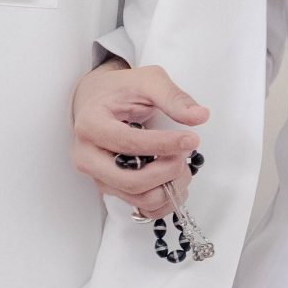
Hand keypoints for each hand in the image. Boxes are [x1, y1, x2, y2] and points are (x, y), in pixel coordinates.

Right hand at [72, 60, 208, 217]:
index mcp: (91, 125)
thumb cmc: (120, 90)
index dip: (164, 145)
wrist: (97, 100)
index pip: (129, 143)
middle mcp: (87, 156)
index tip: (191, 139)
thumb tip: (199, 116)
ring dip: (169, 187)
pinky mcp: (110, 187)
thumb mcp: (147, 81)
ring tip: (184, 165)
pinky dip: (164, 201)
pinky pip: (140, 206)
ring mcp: (98, 175)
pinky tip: (176, 182)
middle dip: (166, 171)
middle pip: (130, 180)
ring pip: (137, 197)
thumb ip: (173, 97)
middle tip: (187, 154)